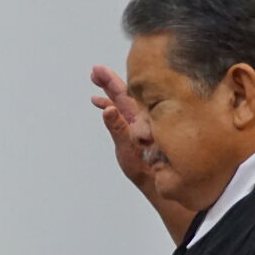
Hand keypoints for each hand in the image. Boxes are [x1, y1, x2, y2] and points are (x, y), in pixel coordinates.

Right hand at [89, 65, 149, 190]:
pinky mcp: (134, 133)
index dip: (111, 80)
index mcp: (141, 118)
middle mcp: (140, 119)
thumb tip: (108, 108)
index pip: (125, 94)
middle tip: (95, 70)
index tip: (98, 70)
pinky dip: (110, 107)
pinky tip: (102, 105)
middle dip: (109, 82)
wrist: (159, 184)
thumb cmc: (148, 170)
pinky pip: (121, 115)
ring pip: (122, 103)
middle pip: (124, 94)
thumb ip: (118, 128)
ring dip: (108, 92)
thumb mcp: (129, 149)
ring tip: (96, 81)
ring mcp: (137, 125)